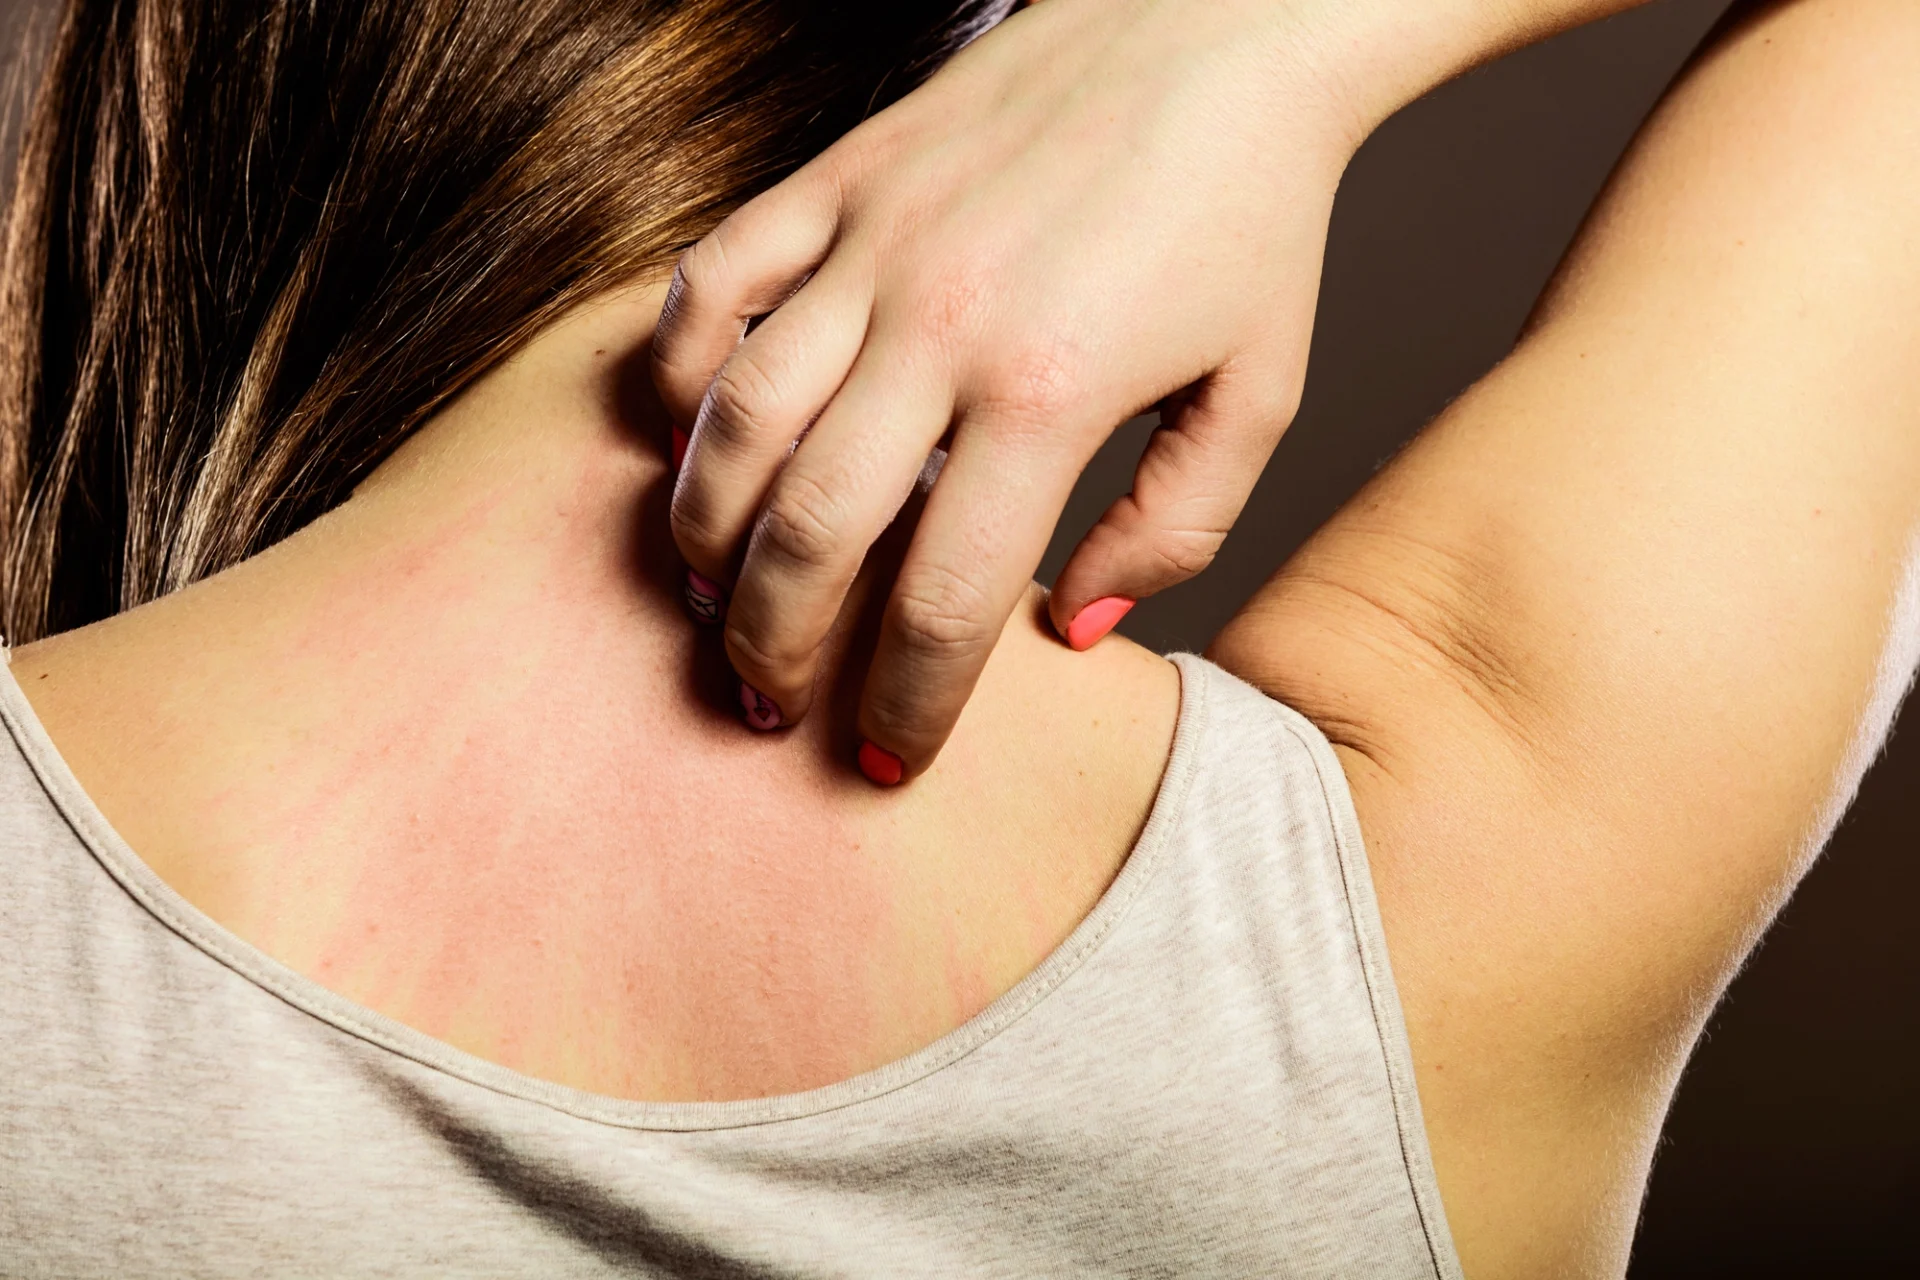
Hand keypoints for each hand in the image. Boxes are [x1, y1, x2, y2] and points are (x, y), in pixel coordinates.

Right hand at [653, 0, 1482, 781]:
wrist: (1220, 26)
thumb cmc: (1250, 220)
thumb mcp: (1259, 393)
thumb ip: (1176, 530)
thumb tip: (1070, 634)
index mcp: (1052, 391)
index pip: (942, 604)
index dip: (904, 709)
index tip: (884, 762)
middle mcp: (941, 321)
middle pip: (806, 533)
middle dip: (771, 648)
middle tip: (764, 704)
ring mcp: (871, 241)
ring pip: (732, 419)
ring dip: (704, 533)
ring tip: (711, 598)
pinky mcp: (836, 177)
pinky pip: (708, 282)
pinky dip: (673, 370)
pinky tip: (683, 434)